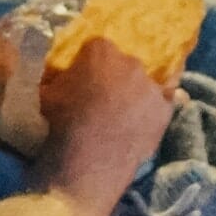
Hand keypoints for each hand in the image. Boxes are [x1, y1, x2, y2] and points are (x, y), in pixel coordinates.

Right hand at [34, 38, 176, 199]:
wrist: (83, 168)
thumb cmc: (58, 127)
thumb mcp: (46, 92)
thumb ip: (56, 75)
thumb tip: (57, 71)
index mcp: (99, 48)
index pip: (97, 48)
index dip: (89, 65)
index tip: (83, 80)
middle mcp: (130, 60)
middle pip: (123, 63)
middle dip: (113, 77)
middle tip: (102, 99)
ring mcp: (150, 85)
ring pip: (144, 81)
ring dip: (135, 92)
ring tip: (124, 113)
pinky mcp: (164, 110)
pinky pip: (170, 96)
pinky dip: (162, 100)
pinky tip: (155, 108)